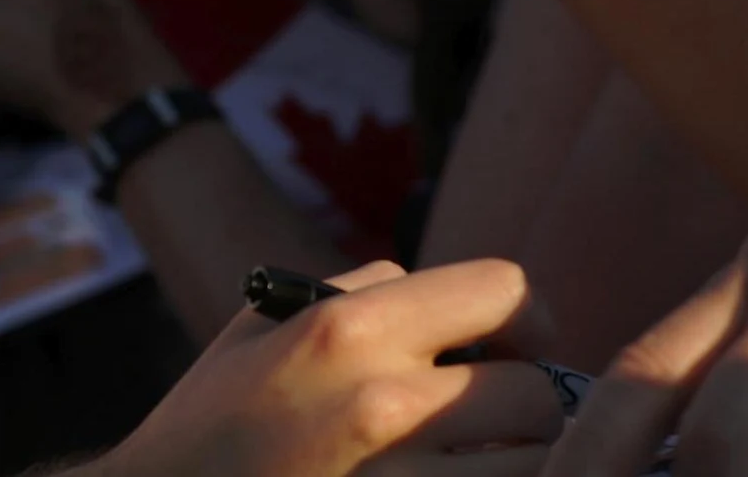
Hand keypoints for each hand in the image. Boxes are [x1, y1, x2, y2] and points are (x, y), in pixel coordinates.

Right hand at [94, 259, 565, 476]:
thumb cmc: (212, 424)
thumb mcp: (264, 327)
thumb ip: (358, 293)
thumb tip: (449, 300)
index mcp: (349, 329)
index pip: (503, 288)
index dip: (525, 319)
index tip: (512, 350)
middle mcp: (382, 401)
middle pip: (535, 392)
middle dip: (523, 411)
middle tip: (492, 428)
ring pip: (536, 462)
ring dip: (519, 465)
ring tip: (478, 464)